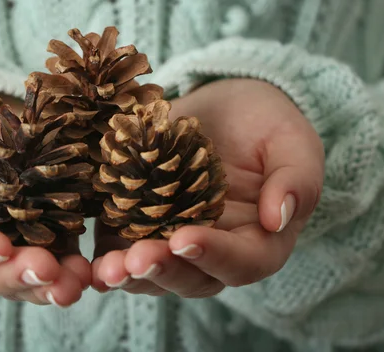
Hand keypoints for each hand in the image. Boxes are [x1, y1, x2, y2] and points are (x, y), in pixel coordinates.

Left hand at [91, 79, 323, 296]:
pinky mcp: (138, 220)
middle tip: (134, 260)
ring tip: (106, 269)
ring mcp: (172, 236)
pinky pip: (121, 246)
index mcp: (258, 238)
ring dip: (128, 273)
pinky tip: (87, 260)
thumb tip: (278, 217)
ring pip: (153, 270)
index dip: (216, 256)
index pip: (243, 262)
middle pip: (192, 276)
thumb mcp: (292, 142)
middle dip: (162, 270)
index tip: (186, 238)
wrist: (224, 106)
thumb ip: (296, 179)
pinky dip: (105, 256)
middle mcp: (214, 248)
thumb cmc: (265, 124)